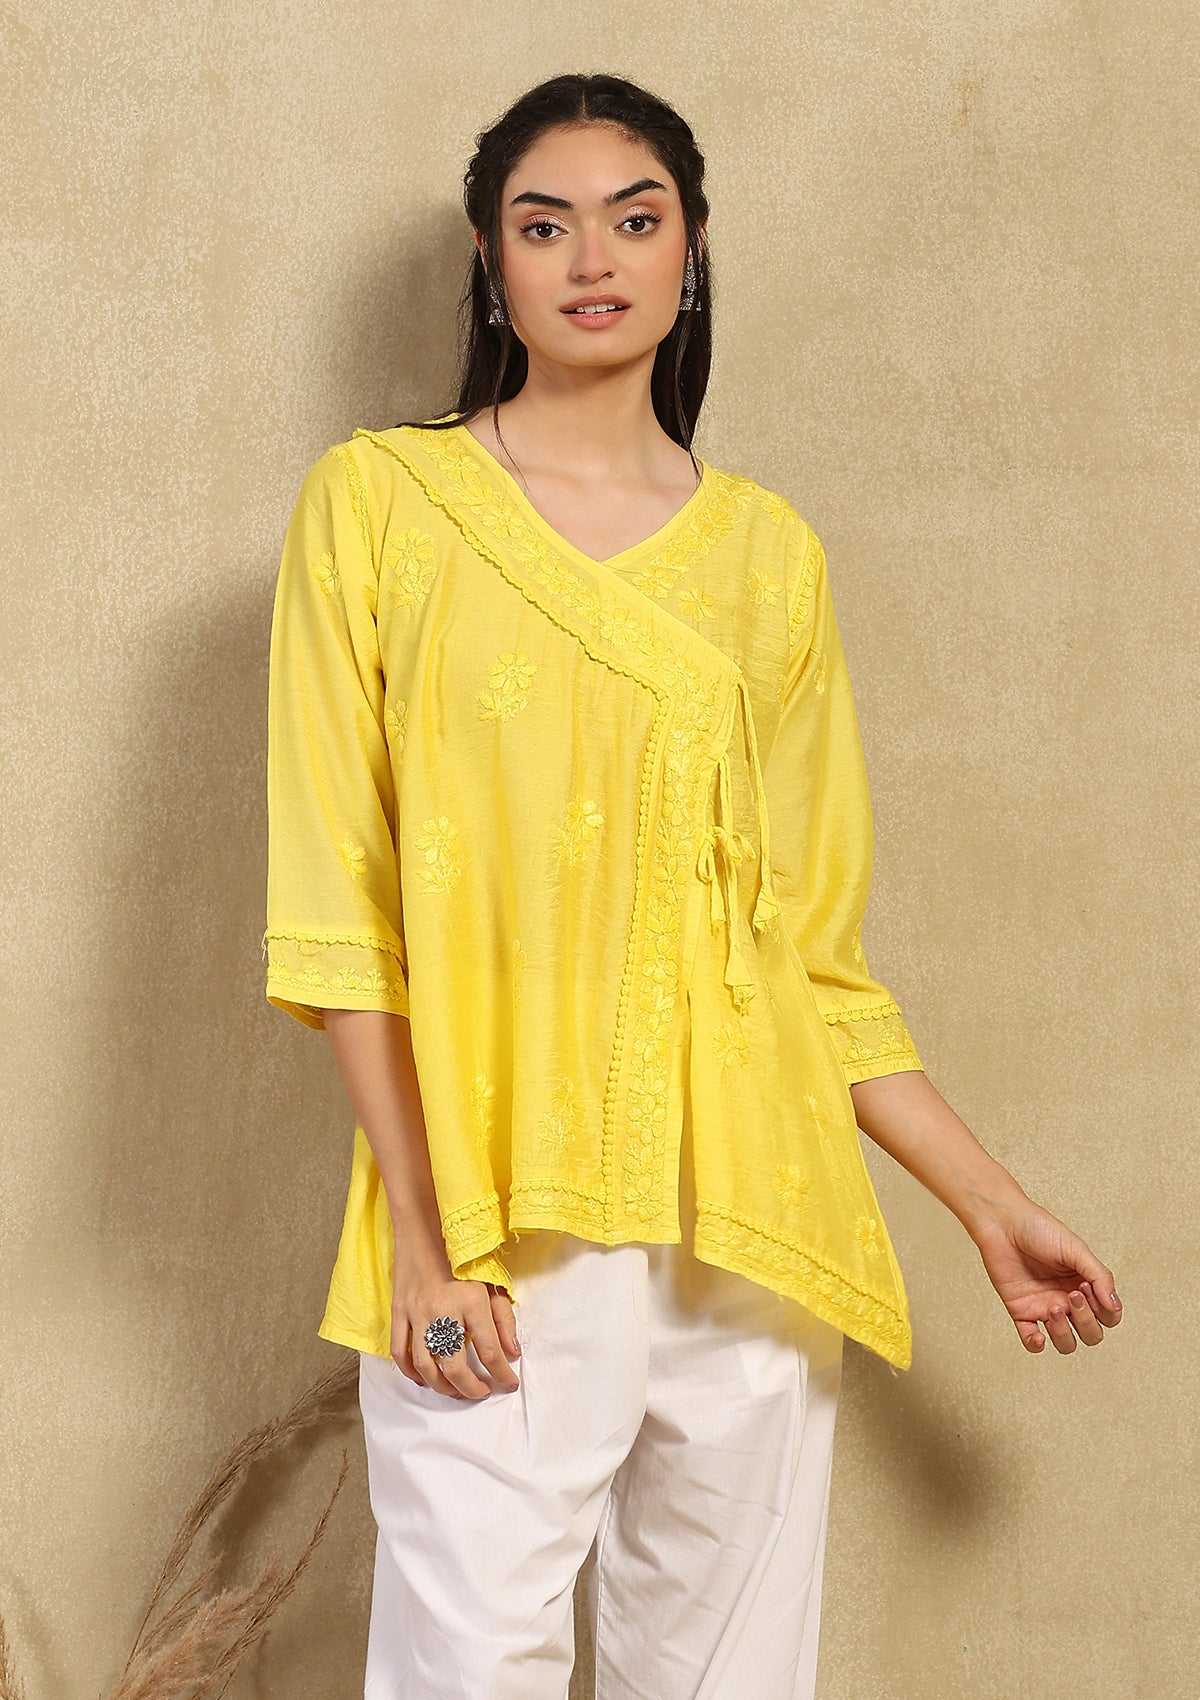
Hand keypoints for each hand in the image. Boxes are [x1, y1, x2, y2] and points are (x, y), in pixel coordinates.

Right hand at [391, 1260, 520, 1399]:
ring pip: (425, 1365)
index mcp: (471, 1300)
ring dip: (441, 1386)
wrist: (425, 1229)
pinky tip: (425, 1378)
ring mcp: (417, 1312)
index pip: (490, 1350)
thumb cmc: (461, 1257)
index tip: (509, 1383)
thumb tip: (512, 1353)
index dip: (502, 1374)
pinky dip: (410, 1372)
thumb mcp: (492, 1282)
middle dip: (471, 1388)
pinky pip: (399, 1351)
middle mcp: (443, 1310)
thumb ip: (503, 1319)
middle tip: (481, 1392)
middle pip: (455, 1366)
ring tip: (455, 1391)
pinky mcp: (398, 1311)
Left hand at [969, 1200, 1123, 1354]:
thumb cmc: (1039, 1229)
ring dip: (1063, 1333)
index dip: (1104, 1312)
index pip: (1108, 1316)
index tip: (1086, 1286)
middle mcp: (1067, 1300)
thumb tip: (1115, 1306)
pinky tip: (1038, 1334)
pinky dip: (1036, 1345)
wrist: (1002, 1222)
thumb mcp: (1076, 1249)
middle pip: (1091, 1334)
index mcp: (1085, 1285)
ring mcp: (1044, 1308)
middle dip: (1086, 1321)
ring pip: (1065, 1343)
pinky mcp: (1020, 1311)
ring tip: (1052, 1308)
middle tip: (1071, 1295)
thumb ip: (1099, 1276)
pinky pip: (1031, 1341)